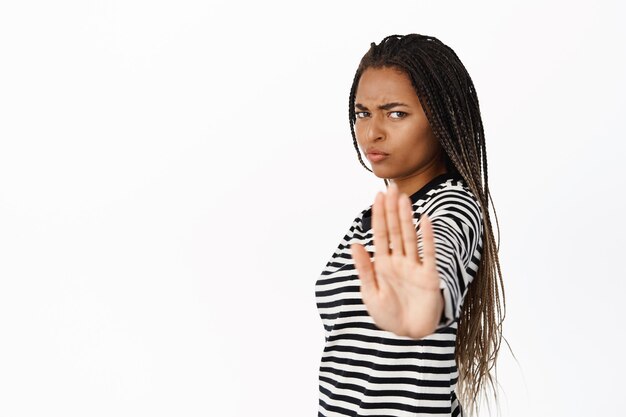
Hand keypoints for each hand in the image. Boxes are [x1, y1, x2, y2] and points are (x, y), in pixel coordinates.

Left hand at [350, 182, 443, 338]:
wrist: (409, 335)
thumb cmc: (388, 315)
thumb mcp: (369, 293)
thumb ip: (363, 268)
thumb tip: (354, 243)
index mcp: (382, 264)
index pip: (380, 234)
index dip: (379, 215)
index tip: (377, 195)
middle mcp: (398, 261)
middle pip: (395, 230)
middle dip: (392, 209)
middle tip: (392, 187)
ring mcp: (414, 267)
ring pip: (409, 237)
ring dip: (406, 218)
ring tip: (403, 198)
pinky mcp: (429, 276)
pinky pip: (428, 253)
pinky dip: (426, 237)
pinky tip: (424, 220)